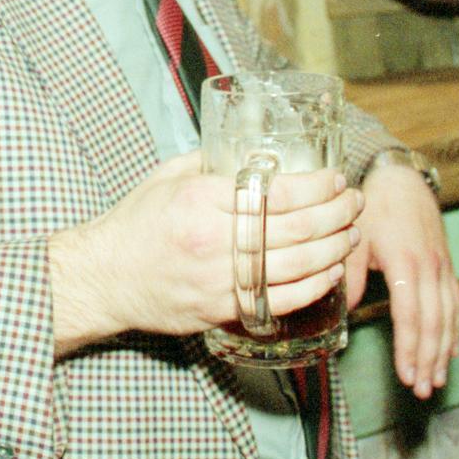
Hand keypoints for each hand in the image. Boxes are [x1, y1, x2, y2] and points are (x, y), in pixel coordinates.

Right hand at [49, 152, 363, 355]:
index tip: (336, 179)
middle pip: (296, 229)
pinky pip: (281, 301)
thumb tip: (250, 148)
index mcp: (201, 200)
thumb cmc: (134, 224)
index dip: (317, 187)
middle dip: (336, 215)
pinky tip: (330, 271)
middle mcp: (213, 240)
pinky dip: (313, 286)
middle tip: (354, 203)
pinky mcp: (222, 310)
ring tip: (351, 234)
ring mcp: (219, 280)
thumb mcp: (167, 177)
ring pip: (296, 267)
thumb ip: (210, 162)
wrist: (104, 278)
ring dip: (334, 249)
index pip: (277, 193)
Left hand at [346, 160, 458, 399]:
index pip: (410, 315)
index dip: (409, 348)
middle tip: (423, 388)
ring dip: (443, 350)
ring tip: (437, 379)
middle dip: (429, 359)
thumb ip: (350, 274)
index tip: (407, 374)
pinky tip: (452, 348)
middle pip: (433, 323)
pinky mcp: (446, 264)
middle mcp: (429, 267)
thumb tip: (344, 308)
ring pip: (447, 316)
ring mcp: (441, 266)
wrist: (401, 178)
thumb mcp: (354, 237)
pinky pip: (455, 302)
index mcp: (405, 262)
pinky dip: (455, 328)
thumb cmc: (373, 207)